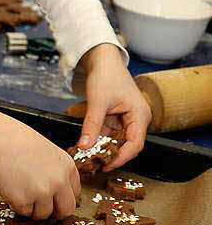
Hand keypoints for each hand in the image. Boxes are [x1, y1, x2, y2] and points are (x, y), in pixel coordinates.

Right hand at [0, 122, 80, 219]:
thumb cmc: (17, 140)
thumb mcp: (47, 151)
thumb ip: (55, 171)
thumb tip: (55, 192)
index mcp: (67, 167)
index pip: (75, 194)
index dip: (63, 198)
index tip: (55, 199)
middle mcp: (59, 181)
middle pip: (66, 210)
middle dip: (54, 211)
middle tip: (42, 207)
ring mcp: (42, 192)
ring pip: (43, 214)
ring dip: (33, 208)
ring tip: (21, 190)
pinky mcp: (24, 200)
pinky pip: (24, 211)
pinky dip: (17, 204)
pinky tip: (11, 187)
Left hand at [77, 43, 150, 168]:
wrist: (101, 59)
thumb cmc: (106, 75)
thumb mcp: (97, 101)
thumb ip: (91, 125)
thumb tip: (84, 147)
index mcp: (140, 115)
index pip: (136, 144)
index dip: (122, 158)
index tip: (106, 166)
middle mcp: (137, 119)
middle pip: (127, 145)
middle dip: (111, 155)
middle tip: (93, 164)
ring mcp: (127, 119)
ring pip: (117, 141)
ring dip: (103, 148)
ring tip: (88, 158)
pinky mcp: (117, 118)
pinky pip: (110, 133)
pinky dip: (99, 140)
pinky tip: (88, 145)